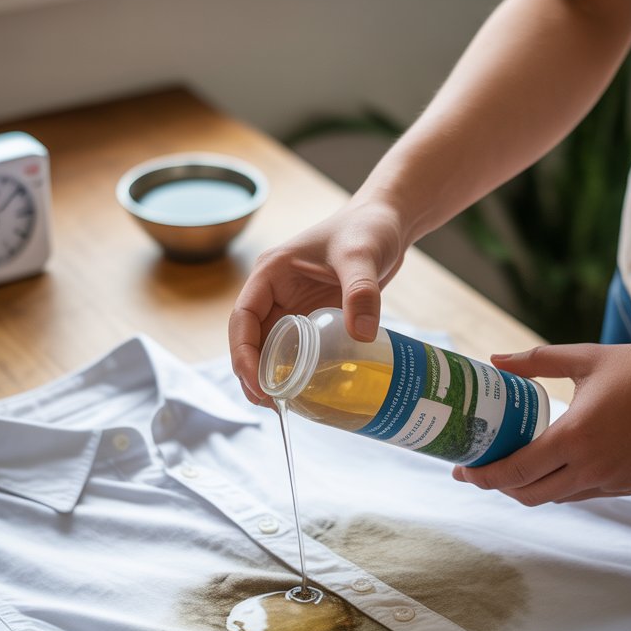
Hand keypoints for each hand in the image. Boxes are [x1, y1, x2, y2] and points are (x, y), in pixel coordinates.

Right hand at [229, 197, 405, 402]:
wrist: (387, 222)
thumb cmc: (368, 228)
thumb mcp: (363, 256)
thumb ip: (361, 292)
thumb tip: (362, 335)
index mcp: (271, 272)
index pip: (242, 318)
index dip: (243, 353)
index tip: (258, 383)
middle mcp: (274, 291)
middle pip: (250, 339)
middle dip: (253, 374)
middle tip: (272, 406)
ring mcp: (291, 306)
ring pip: (269, 348)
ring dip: (270, 377)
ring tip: (284, 408)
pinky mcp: (311, 316)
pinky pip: (294, 349)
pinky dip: (294, 371)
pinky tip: (305, 392)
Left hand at [453, 342, 630, 504]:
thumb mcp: (585, 358)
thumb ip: (536, 361)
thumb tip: (494, 360)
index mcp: (575, 436)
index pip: (516, 471)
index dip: (483, 476)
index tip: (462, 471)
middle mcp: (591, 466)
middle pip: (530, 495)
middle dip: (499, 487)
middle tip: (479, 472)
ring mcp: (612, 480)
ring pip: (558, 497)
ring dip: (531, 488)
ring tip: (513, 468)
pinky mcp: (630, 486)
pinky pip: (585, 492)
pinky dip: (564, 484)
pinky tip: (556, 466)